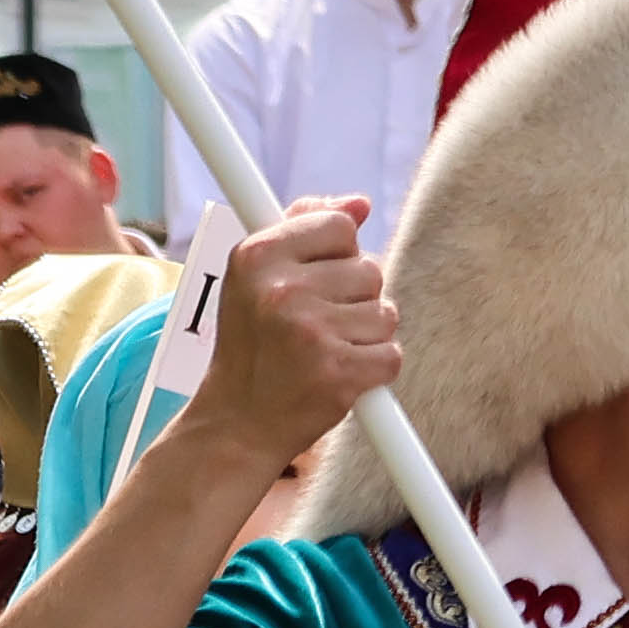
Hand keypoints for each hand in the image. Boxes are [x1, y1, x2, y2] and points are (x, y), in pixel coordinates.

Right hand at [179, 199, 395, 483]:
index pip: (339, 225)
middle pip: (369, 269)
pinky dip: (374, 369)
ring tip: (325, 351)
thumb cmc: (252, 345)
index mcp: (257, 256)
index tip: (317, 280)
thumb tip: (360, 203)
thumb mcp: (256, 277)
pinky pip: (391, 354)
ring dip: (365, 335)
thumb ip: (304, 226)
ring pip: (385, 313)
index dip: (338, 254)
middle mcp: (282, 291)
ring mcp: (312, 334)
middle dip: (353, 298)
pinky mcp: (339, 375)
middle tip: (315, 325)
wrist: (237, 423)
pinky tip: (339, 375)